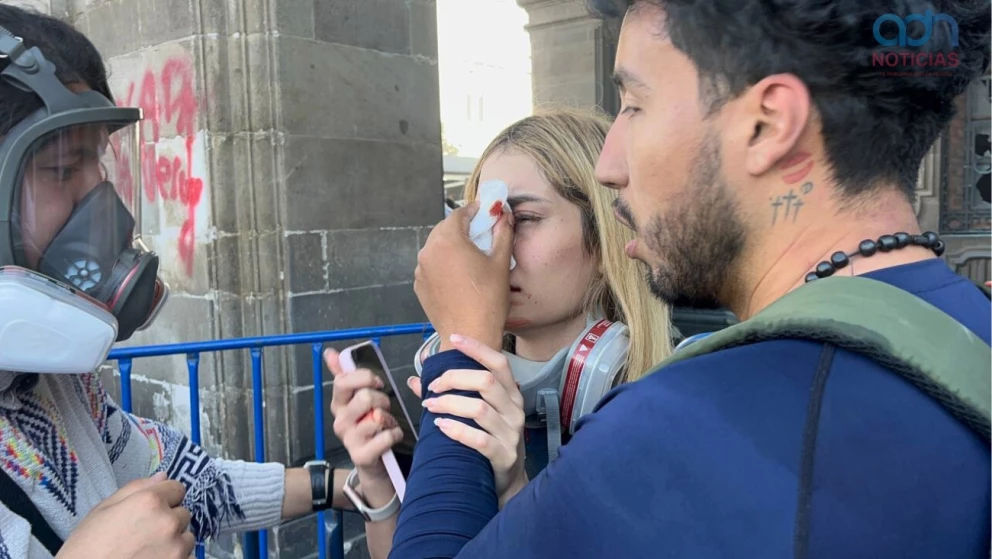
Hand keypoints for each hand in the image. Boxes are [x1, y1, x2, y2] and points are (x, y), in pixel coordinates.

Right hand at [58, 472, 193, 558]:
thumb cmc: (86, 548)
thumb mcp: (102, 510)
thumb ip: (136, 489)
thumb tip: (163, 476)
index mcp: (150, 502)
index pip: (177, 489)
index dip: (164, 499)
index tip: (150, 511)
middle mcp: (168, 522)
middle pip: (182, 514)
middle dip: (167, 521)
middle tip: (143, 536)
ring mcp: (176, 548)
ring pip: (186, 537)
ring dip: (173, 542)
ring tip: (146, 552)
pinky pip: (188, 558)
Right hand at [326, 348, 403, 500]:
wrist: (375, 465)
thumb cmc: (371, 426)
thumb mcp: (359, 398)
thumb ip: (345, 374)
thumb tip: (329, 352)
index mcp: (339, 404)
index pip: (343, 381)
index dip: (364, 377)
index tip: (378, 383)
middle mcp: (339, 421)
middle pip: (364, 397)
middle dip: (383, 400)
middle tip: (385, 408)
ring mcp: (349, 439)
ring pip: (376, 417)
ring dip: (390, 419)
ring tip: (388, 425)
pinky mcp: (361, 455)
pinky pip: (385, 436)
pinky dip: (395, 434)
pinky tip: (392, 438)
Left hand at [408, 334, 527, 506]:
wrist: (508, 482)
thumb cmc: (490, 440)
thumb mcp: (477, 415)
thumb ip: (449, 395)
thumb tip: (415, 380)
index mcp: (510, 394)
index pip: (499, 363)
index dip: (477, 348)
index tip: (453, 339)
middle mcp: (515, 410)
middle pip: (486, 382)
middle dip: (453, 379)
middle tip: (433, 387)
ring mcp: (512, 434)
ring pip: (479, 410)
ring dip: (449, 404)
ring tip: (429, 406)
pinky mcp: (504, 456)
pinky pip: (479, 440)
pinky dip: (457, 430)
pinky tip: (440, 426)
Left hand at [414, 201, 513, 352]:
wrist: (469, 335)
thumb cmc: (488, 300)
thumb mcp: (500, 263)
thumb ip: (503, 233)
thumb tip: (504, 216)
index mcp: (448, 240)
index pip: (459, 214)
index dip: (474, 211)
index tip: (485, 213)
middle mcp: (428, 251)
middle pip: (444, 229)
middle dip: (462, 228)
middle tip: (480, 233)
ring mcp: (420, 269)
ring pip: (436, 247)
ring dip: (451, 246)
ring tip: (470, 257)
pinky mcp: (419, 285)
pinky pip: (431, 265)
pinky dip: (443, 263)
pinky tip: (458, 275)